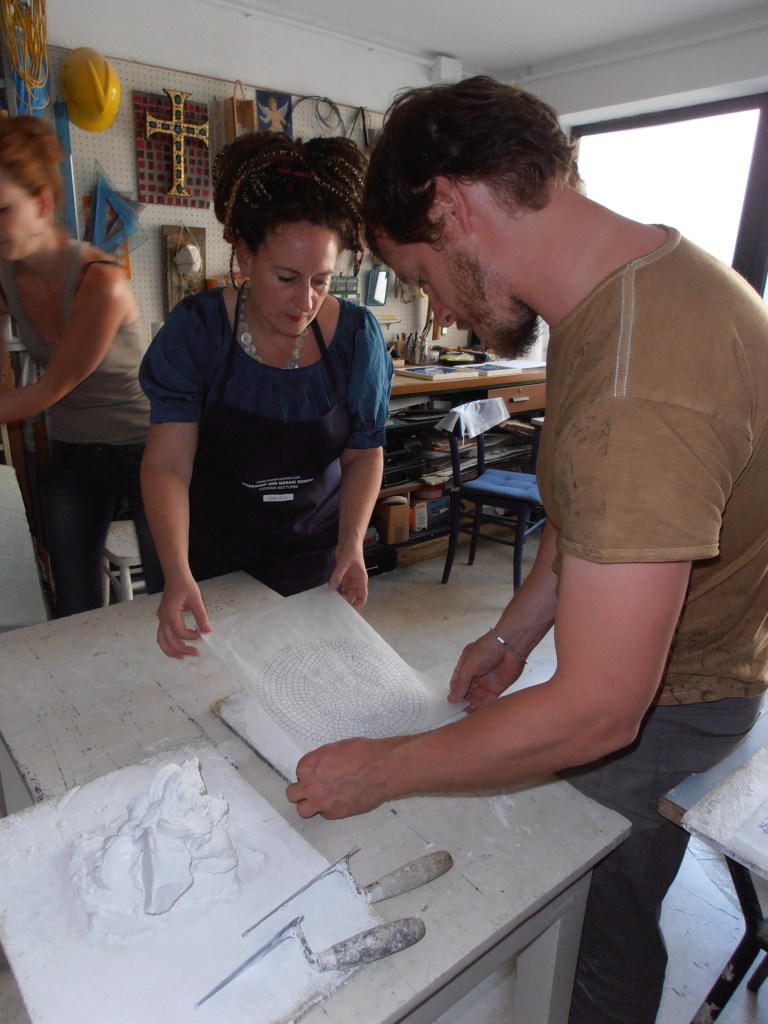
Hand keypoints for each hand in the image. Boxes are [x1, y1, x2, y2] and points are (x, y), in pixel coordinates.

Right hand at [155, 573, 211, 658]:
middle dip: (182, 649)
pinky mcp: (163, 618)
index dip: (192, 636)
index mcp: (170, 613)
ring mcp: (161, 618)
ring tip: (182, 656)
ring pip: (162, 640)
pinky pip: (162, 635)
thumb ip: (202, 616)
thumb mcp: (196, 600)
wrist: (176, 577)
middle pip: (169, 640)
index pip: (180, 632)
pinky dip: (168, 643)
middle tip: (195, 653)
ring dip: (171, 650)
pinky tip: (177, 647)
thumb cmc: (185, 585)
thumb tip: (208, 630)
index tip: (202, 633)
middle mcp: (163, 618)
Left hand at [286, 736, 400, 818]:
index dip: (309, 772)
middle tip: (312, 787)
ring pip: (302, 810)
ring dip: (309, 804)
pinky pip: (323, 814)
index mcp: (309, 766)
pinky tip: (338, 800)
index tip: (317, 771)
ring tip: (320, 798)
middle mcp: (311, 786)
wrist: (381, 770)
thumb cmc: (363, 754)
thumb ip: (322, 759)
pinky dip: (328, 809)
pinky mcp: (335, 813)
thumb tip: (320, 765)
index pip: (298, 772)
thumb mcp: (337, 747)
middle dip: (301, 790)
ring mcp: (322, 802)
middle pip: (292, 794)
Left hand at [329, 542, 367, 609]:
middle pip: (353, 597)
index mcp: (361, 580)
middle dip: (346, 603)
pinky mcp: (343, 576)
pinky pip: (339, 586)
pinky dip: (335, 590)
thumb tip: (330, 589)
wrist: (349, 541)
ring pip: (345, 593)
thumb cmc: (351, 551)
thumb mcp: (344, 563)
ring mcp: (349, 579)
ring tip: (331, 604)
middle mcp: (356, 582)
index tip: (349, 611)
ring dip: (339, 597)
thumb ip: (337, 576)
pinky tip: (328, 594)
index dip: (358, 604)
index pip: (362, 596)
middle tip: (336, 609)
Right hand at [449, 631, 524, 710]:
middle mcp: (475, 675)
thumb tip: (451, 698)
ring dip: (471, 706)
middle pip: (466, 692)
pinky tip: (478, 716)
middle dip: (462, 701)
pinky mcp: (497, 688)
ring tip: (466, 716)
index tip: (450, 704)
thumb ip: (461, 684)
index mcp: (466, 666)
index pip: (457, 683)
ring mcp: (486, 682)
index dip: (454, 692)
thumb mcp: (468, 666)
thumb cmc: (486, 651)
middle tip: (457, 713)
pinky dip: (483, 708)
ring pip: (476, 698)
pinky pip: (488, 701)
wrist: (510, 646)